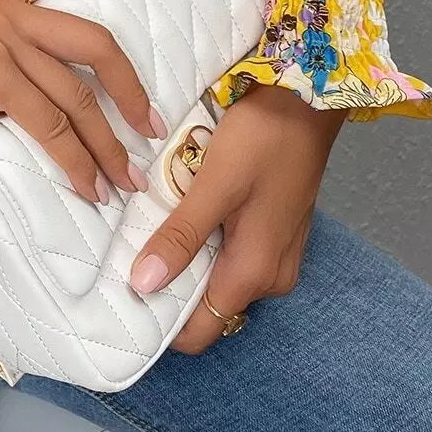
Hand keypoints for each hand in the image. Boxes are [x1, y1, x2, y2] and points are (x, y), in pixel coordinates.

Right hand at [0, 0, 169, 204]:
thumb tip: (11, 85)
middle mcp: (3, 4)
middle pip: (92, 42)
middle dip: (131, 89)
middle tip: (152, 126)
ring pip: (76, 93)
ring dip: (106, 144)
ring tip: (122, 179)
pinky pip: (48, 120)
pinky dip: (73, 158)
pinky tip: (84, 184)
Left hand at [128, 83, 349, 350]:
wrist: (308, 100)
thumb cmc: (264, 137)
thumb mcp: (214, 185)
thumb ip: (181, 237)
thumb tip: (143, 285)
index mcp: (255, 272)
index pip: (202, 331)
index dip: (162, 325)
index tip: (123, 301)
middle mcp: (271, 276)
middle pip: (208, 306)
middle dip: (169, 289)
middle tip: (127, 258)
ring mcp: (277, 256)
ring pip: (217, 278)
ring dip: (186, 262)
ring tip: (149, 233)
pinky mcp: (275, 234)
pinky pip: (231, 256)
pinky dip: (204, 245)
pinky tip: (181, 218)